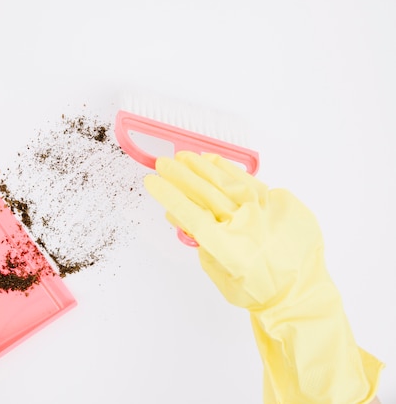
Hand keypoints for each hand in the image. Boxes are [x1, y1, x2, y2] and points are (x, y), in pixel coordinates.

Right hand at [145, 151, 382, 403]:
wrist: (300, 294)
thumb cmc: (255, 289)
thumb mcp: (219, 273)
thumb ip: (198, 243)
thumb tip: (176, 214)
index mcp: (229, 248)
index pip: (190, 214)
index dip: (168, 195)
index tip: (151, 181)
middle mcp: (247, 226)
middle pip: (206, 192)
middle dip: (180, 175)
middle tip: (164, 163)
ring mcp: (268, 211)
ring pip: (229, 181)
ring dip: (203, 167)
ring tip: (185, 157)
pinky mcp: (284, 203)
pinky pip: (252, 181)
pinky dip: (230, 171)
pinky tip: (214, 162)